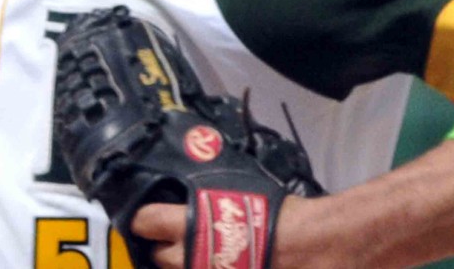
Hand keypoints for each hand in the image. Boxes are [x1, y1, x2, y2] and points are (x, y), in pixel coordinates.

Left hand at [129, 195, 316, 268]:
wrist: (311, 245)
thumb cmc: (276, 212)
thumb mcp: (241, 192)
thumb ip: (212, 200)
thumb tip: (200, 197)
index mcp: (191, 224)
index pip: (146, 221)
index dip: (142, 220)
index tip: (145, 218)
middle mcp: (191, 258)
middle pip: (158, 257)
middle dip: (163, 250)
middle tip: (176, 240)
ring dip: (184, 266)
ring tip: (199, 257)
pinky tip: (222, 265)